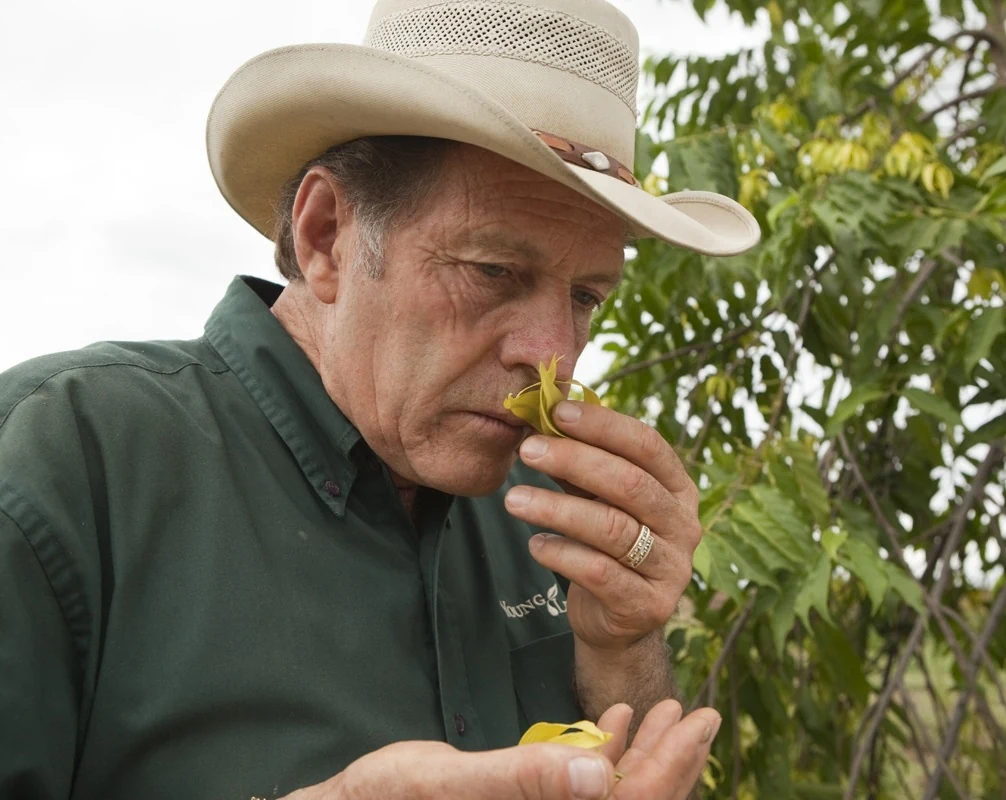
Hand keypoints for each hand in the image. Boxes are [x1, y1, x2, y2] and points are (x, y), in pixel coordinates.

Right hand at [282, 700, 719, 799]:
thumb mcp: (447, 784)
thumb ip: (523, 780)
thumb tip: (599, 777)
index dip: (669, 769)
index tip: (697, 720)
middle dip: (670, 763)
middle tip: (698, 712)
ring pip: (612, 798)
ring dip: (644, 757)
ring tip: (667, 710)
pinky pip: (580, 788)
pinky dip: (602, 756)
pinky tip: (611, 722)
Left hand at [504, 401, 701, 652]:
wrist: (617, 619)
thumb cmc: (606, 545)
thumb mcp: (599, 499)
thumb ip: (581, 463)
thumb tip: (541, 419)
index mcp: (678, 489)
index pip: (648, 445)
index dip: (603, 425)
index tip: (557, 412)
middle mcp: (684, 525)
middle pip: (629, 483)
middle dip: (574, 460)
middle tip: (527, 450)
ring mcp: (671, 568)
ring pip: (611, 528)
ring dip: (556, 508)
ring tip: (514, 499)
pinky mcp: (647, 605)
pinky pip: (598, 572)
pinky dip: (561, 554)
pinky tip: (535, 544)